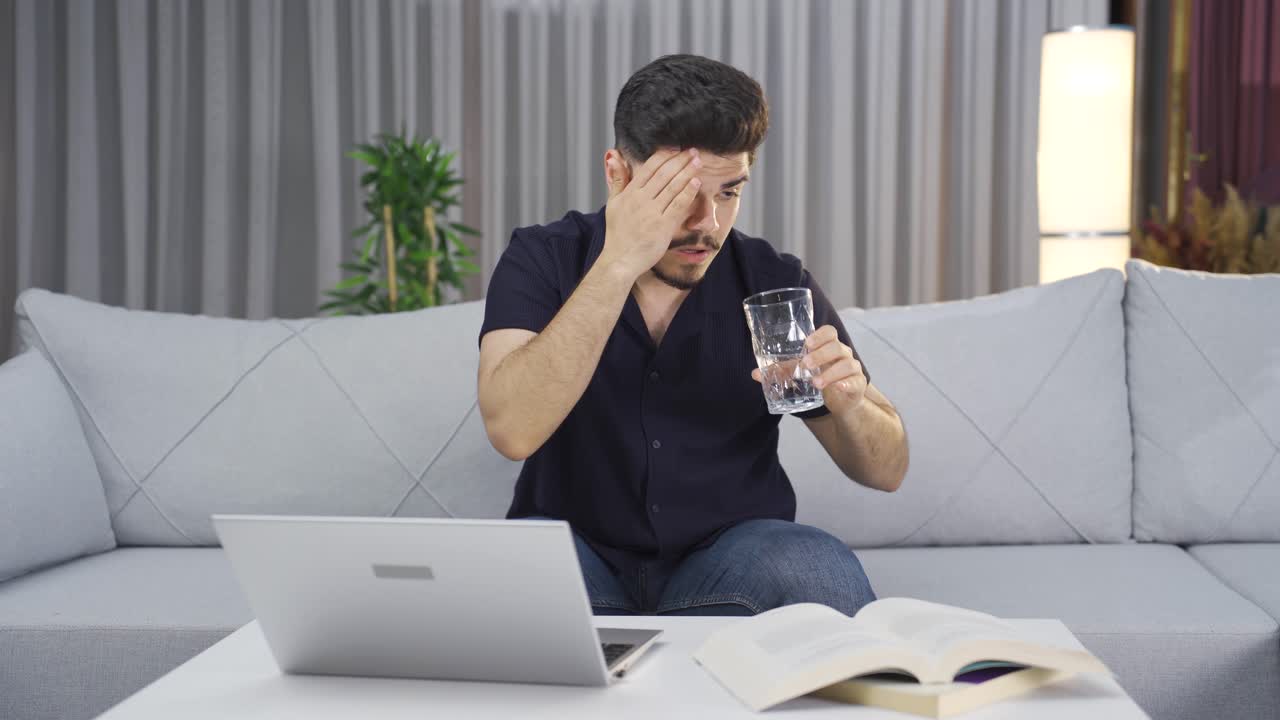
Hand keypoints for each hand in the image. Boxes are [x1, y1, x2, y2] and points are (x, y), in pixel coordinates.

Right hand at [600, 148, 702, 278]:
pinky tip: (697, 181)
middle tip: (692, 151)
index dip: (664, 156)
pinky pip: (678, 204)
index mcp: (630, 193)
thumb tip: (613, 157)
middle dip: (680, 160)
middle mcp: (641, 200)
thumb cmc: (618, 234)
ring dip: (687, 171)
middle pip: (664, 174)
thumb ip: (617, 180)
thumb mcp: (613, 204)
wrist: (620, 260)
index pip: (649, 168)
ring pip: (673, 186)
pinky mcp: (663, 225)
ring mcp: (652, 212)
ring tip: (698, 161)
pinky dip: (688, 191)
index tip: (676, 148)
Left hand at [751, 325, 866, 412]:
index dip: (819, 335)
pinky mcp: (858, 385)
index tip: (807, 343)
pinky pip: (856, 381)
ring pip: (847, 364)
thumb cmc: (820, 378)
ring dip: (830, 373)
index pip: (830, 332)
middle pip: (836, 347)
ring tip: (816, 384)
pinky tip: (839, 387)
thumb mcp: (800, 373)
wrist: (841, 401)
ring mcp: (852, 368)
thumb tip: (756, 374)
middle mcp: (843, 354)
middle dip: (820, 355)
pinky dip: (847, 383)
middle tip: (805, 365)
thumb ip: (781, 371)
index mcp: (829, 346)